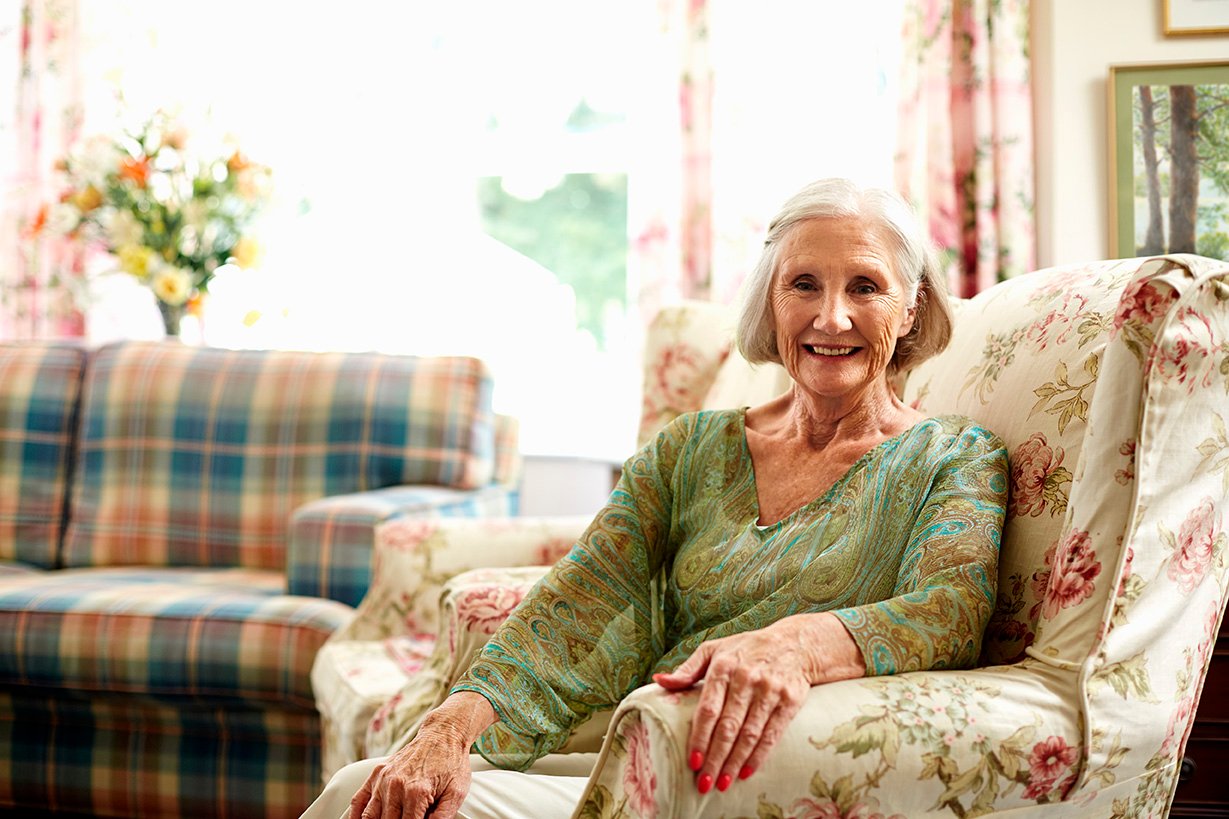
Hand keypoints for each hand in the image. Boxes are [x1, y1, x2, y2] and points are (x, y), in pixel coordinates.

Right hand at [349, 692, 494, 818]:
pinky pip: (358, 799)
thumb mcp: (456, 793)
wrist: (443, 734)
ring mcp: (384, 778)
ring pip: (369, 816)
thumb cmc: (451, 763)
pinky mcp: (377, 772)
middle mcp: (396, 785)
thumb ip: (443, 817)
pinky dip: (355, 815)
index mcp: (417, 792)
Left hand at [652, 612, 862, 794]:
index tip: (693, 762)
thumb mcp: (714, 650)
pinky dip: (759, 755)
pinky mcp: (789, 700)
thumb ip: (687, 669)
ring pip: (749, 734)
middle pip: (728, 726)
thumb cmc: (746, 650)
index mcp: (723, 666)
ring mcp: (769, 689)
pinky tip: (747, 772)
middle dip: (715, 758)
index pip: (708, 709)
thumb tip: (659, 681)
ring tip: (723, 783)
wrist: (794, 643)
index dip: (700, 737)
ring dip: (735, 762)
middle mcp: (746, 678)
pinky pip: (772, 734)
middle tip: (704, 783)